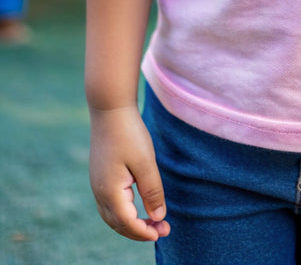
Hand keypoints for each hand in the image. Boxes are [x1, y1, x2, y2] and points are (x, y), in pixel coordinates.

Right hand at [89, 104, 169, 241]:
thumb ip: (152, 191)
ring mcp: (97, 184)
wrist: (110, 108)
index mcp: (110, 191)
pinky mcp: (100, 176)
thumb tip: (158, 217)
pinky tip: (137, 208)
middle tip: (163, 230)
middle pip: (118, 224)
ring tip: (152, 223)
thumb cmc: (129, 133)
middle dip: (140, 231)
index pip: (127, 223)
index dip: (145, 232)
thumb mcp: (146, 162)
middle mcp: (99, 192)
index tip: (163, 231)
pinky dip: (123, 213)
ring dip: (131, 224)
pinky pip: (110, 205)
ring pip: (112, 216)